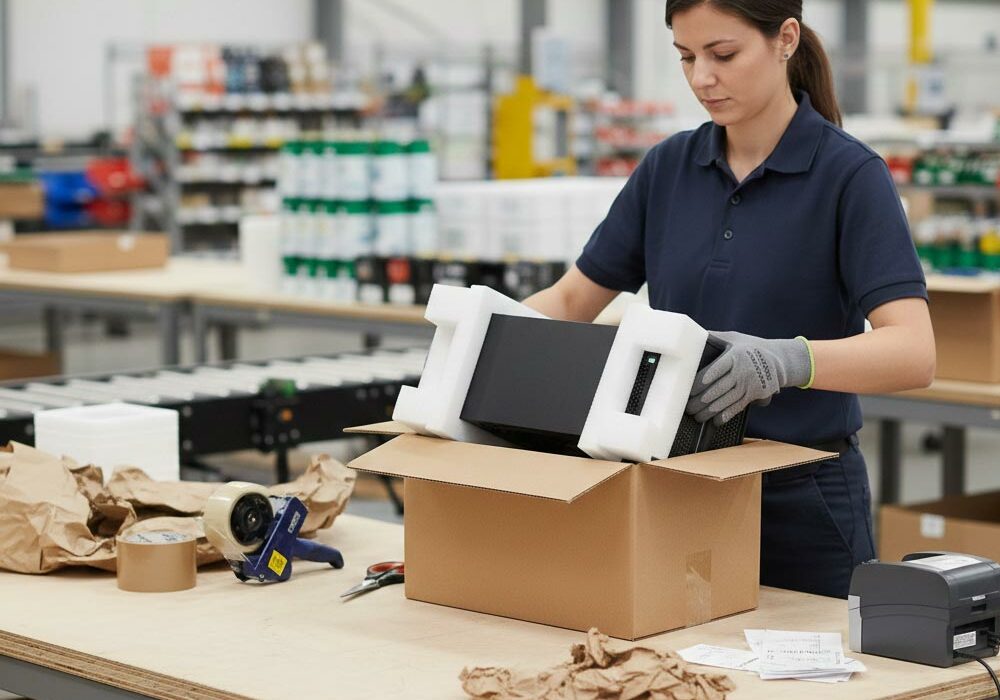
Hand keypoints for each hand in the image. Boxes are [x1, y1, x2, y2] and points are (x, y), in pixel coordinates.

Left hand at [686, 331, 811, 424]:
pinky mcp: (755, 394)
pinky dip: (726, 415)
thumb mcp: (734, 338)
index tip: (690, 390)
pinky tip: (715, 421)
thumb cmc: (749, 347)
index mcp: (735, 355)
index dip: (701, 381)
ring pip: (727, 400)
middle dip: (701, 400)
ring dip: (710, 411)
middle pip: (719, 388)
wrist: (779, 359)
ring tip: (697, 416)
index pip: (716, 370)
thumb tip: (693, 335)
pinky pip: (738, 407)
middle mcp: (742, 371)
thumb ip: (715, 337)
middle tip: (688, 407)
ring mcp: (749, 384)